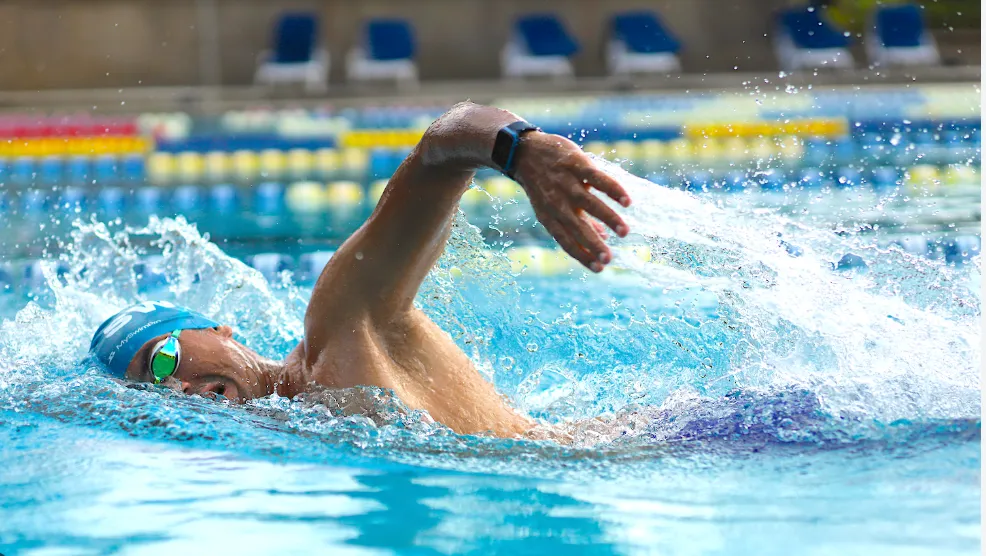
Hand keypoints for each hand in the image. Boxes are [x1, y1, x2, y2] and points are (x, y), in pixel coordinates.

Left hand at [511, 132, 631, 271]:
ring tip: (625, 232)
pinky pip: (597, 178)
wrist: (525, 152)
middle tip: (610, 259)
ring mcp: (566, 183)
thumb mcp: (553, 205)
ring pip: (590, 204)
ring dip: (608, 218)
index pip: (565, 241)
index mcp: (549, 217)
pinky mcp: (575, 164)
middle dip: (593, 245)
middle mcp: (557, 202)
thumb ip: (578, 221)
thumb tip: (602, 238)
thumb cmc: (544, 184)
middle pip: (577, 228)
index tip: (599, 268)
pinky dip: (612, 190)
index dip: (581, 256)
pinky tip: (627, 201)